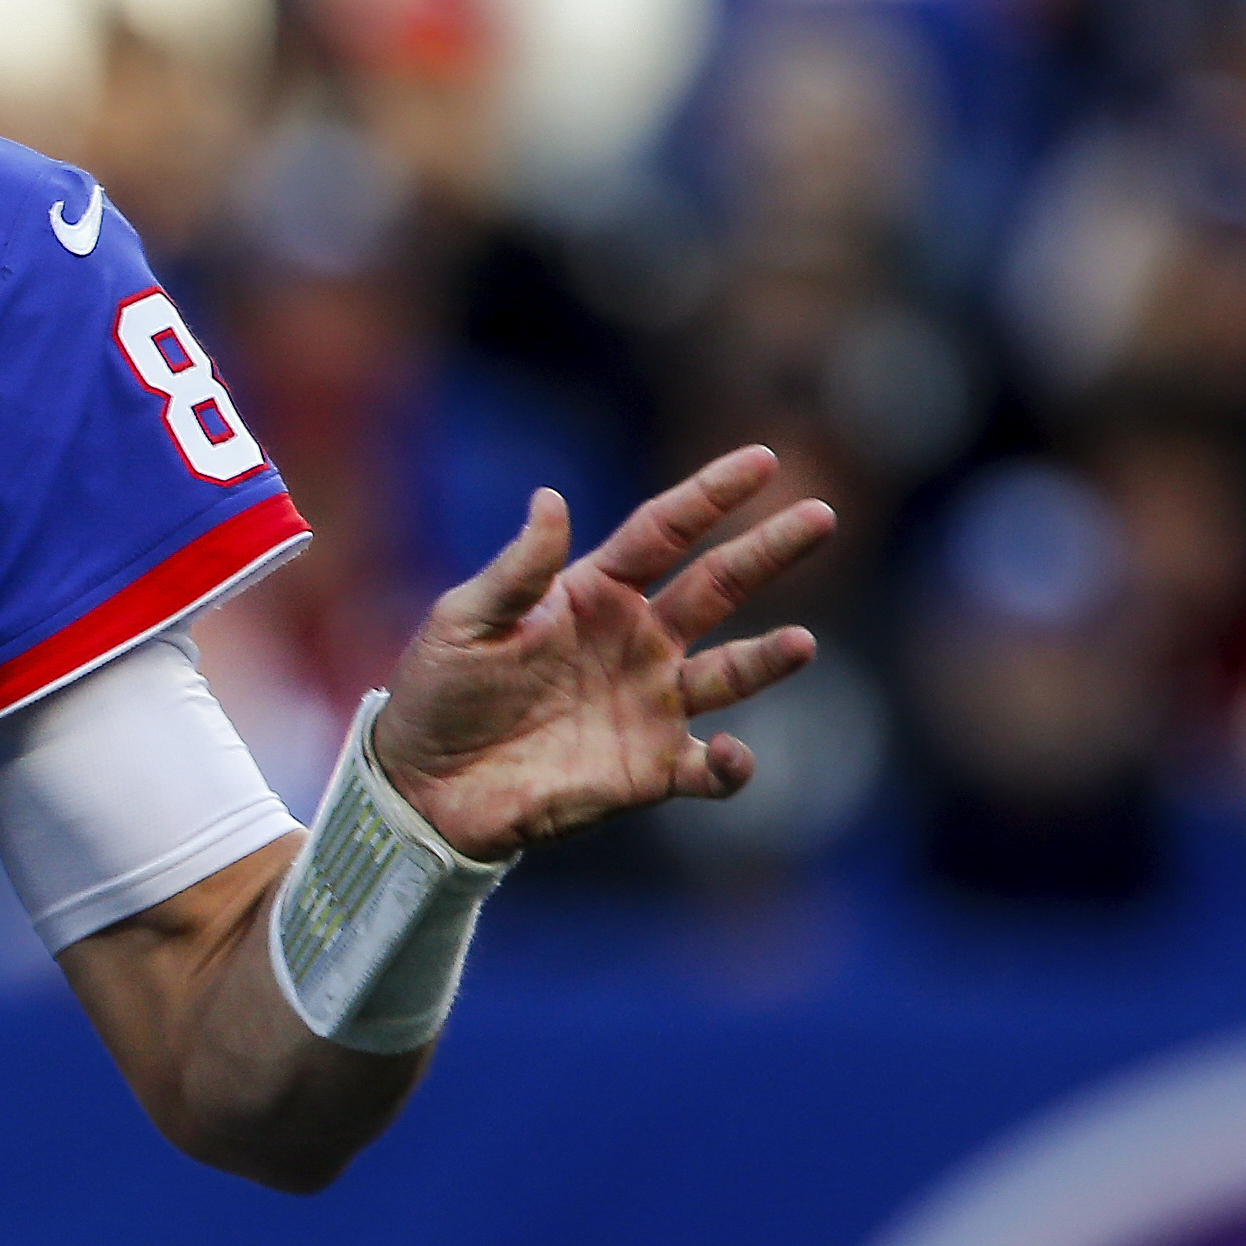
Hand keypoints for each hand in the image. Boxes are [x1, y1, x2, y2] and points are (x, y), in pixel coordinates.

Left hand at [372, 446, 835, 862]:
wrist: (424, 785)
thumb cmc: (439, 691)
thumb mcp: (465, 621)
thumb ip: (517, 570)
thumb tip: (552, 499)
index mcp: (593, 593)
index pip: (664, 532)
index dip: (710, 496)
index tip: (762, 459)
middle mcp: (636, 641)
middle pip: (717, 587)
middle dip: (769, 552)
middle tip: (821, 515)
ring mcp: (650, 704)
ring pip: (730, 673)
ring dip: (768, 660)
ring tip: (802, 643)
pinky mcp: (650, 770)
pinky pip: (708, 769)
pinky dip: (730, 766)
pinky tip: (732, 754)